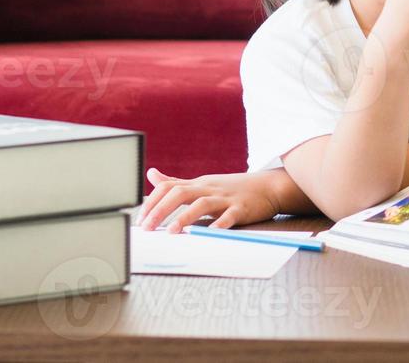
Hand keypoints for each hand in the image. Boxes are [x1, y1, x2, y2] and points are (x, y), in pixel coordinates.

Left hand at [136, 168, 280, 231]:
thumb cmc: (233, 188)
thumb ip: (177, 181)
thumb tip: (151, 174)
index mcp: (198, 184)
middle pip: (180, 193)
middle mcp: (209, 189)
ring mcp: (225, 198)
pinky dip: (219, 225)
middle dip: (161, 209)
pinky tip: (210, 234)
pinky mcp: (241, 209)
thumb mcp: (203, 183)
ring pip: (202, 204)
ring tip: (171, 232)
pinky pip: (229, 217)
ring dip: (185, 218)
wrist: (268, 187)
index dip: (152, 201)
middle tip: (146, 227)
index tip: (140, 219)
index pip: (169, 187)